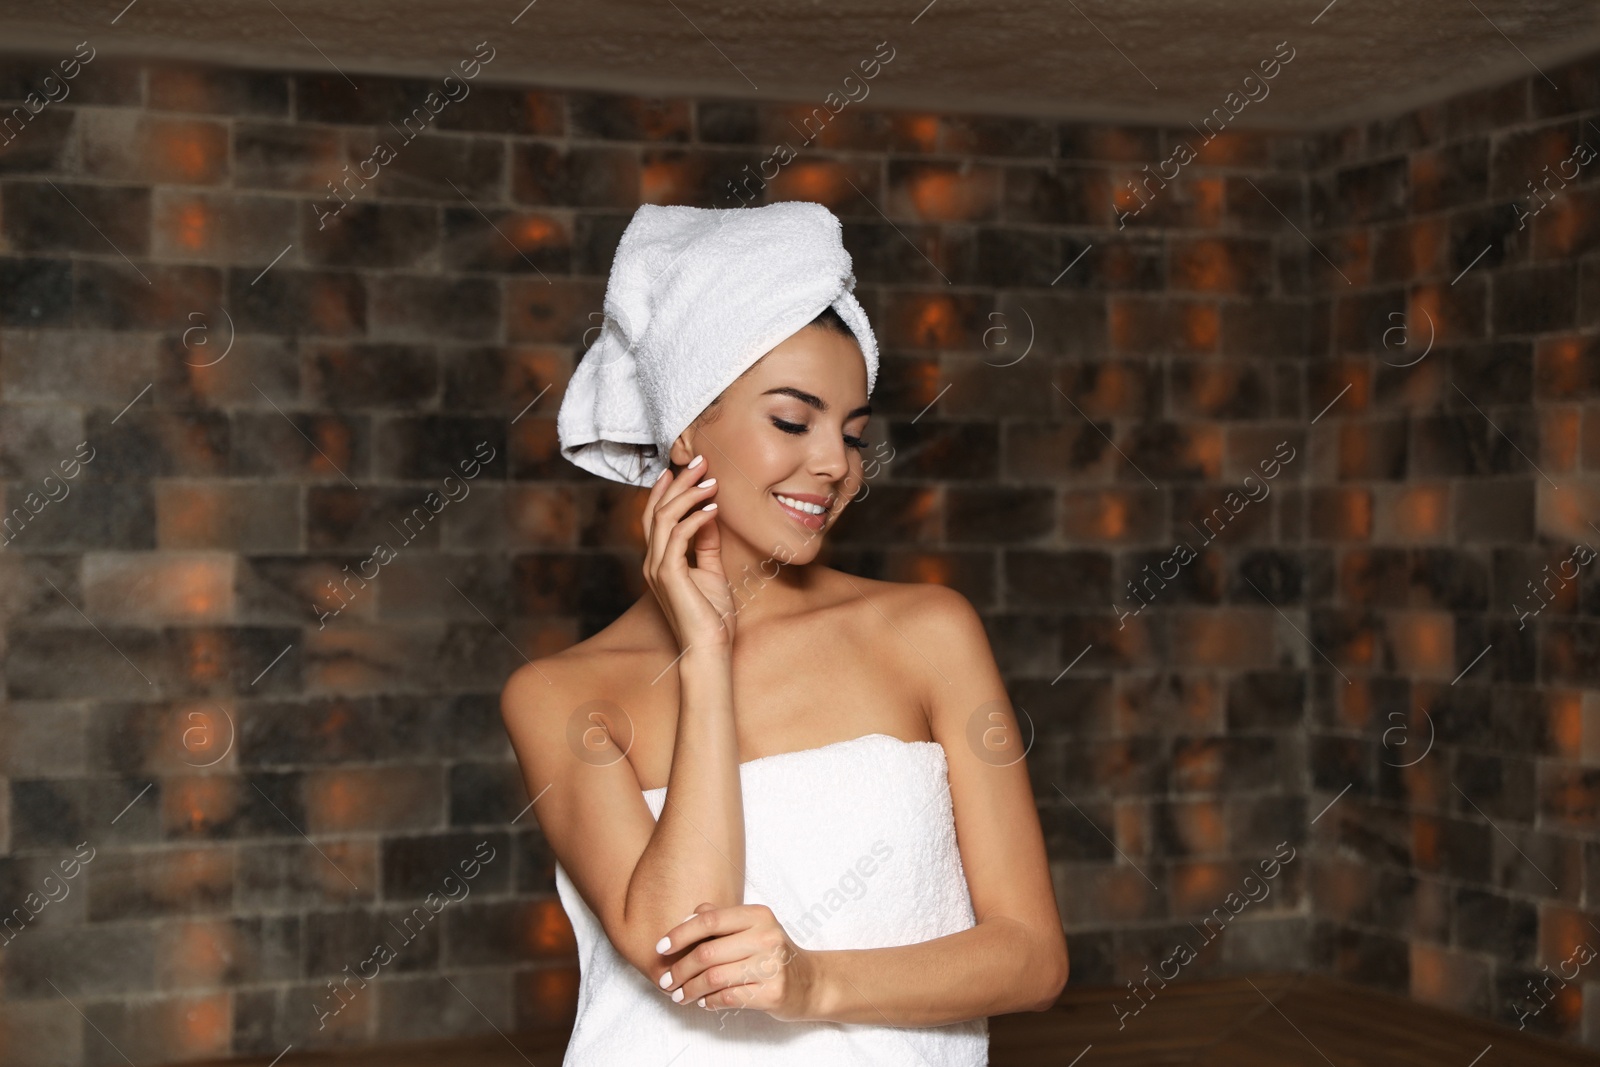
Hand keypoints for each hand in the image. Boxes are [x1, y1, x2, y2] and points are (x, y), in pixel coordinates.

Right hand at [640, 456, 735, 649]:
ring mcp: (657, 568)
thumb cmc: (712, 617)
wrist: (710, 648)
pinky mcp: (669, 575)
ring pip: (664, 518)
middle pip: (657, 510)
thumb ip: (706, 545)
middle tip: (700, 460)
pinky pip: (678, 536)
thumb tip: (709, 516)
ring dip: (689, 494)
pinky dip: (696, 518)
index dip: (665, 490)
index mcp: (660, 561)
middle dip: (678, 482)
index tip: (681, 468)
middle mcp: (653, 562)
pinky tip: (713, 509)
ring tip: (711, 480)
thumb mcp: (712, 572)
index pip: (655, 517)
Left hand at [654, 903, 818, 1021]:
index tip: (661, 948)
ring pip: (714, 977)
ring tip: (680, 995)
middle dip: (680, 969)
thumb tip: (686, 918)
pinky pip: (729, 997)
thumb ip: (721, 920)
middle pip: (707, 952)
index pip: (709, 920)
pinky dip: (709, 1001)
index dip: (680, 934)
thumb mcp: (752, 928)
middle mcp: (767, 936)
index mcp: (758, 915)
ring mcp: (772, 965)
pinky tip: (703, 1002)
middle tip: (666, 980)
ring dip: (691, 989)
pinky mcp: (773, 992)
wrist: (810, 982)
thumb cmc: (772, 954)